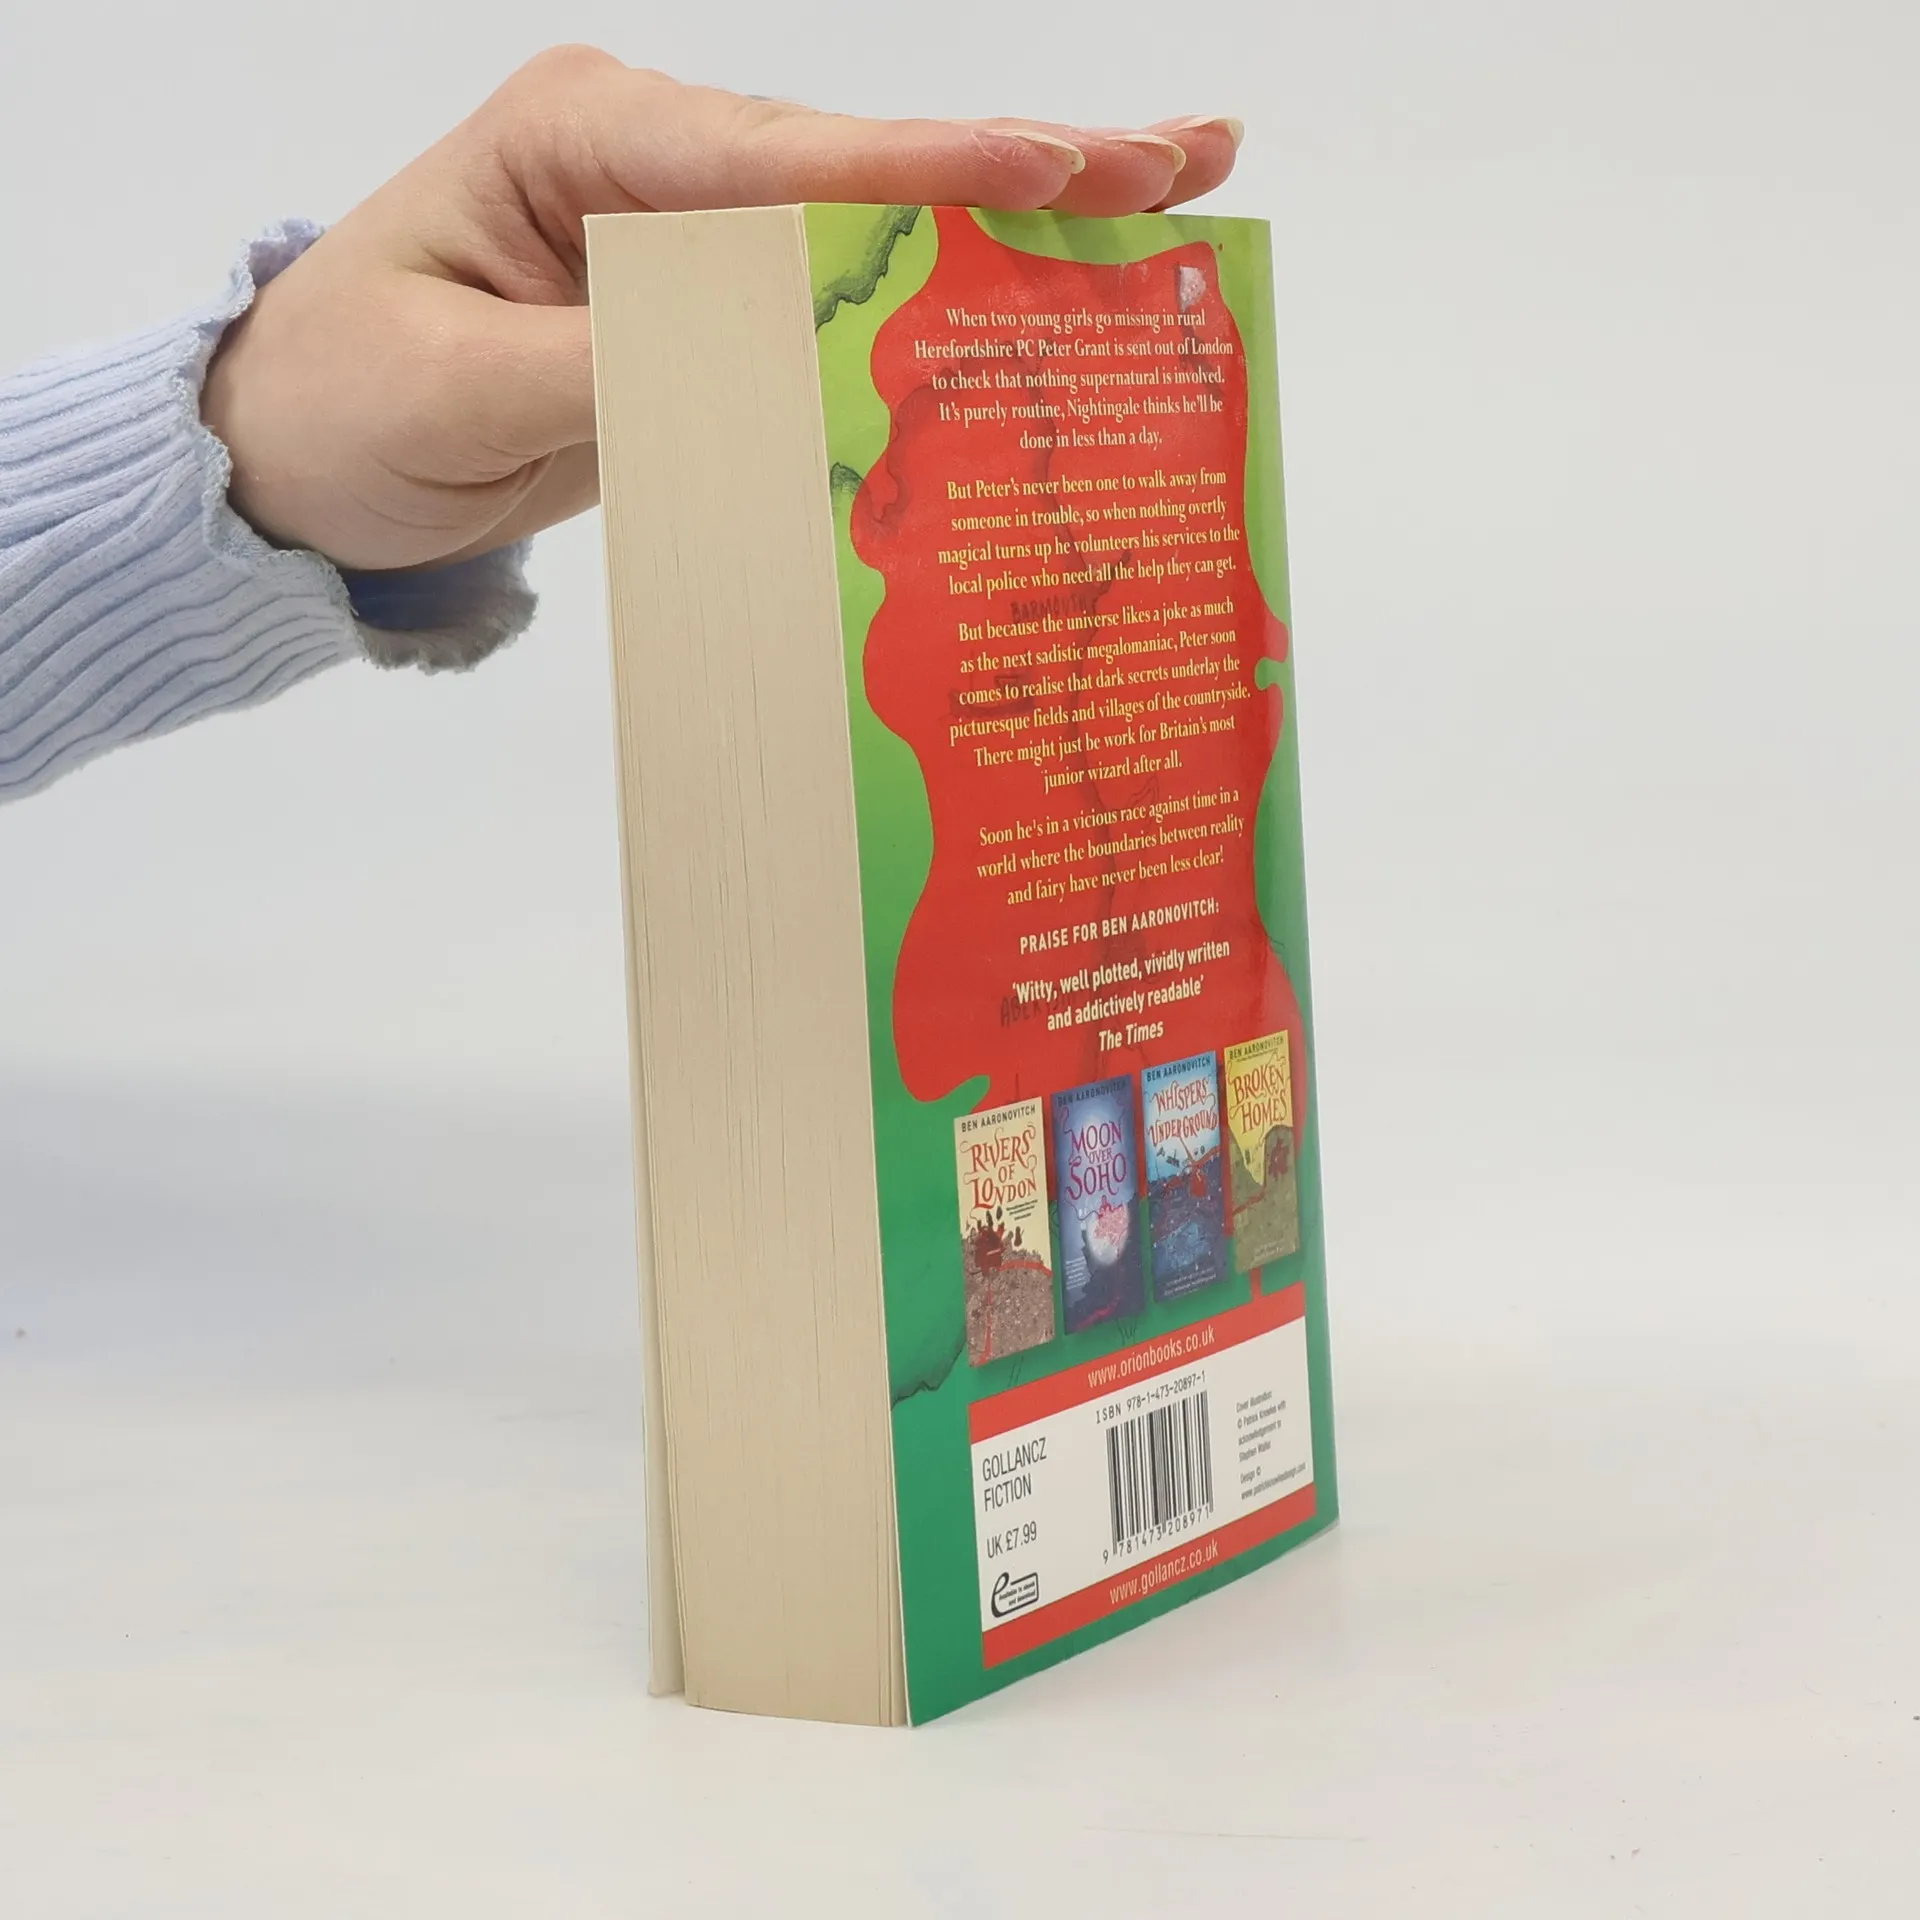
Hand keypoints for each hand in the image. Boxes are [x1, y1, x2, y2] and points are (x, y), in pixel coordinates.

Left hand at [200, 47, 1243, 574]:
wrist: (295, 457)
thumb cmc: (344, 401)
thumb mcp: (452, 390)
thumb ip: (605, 366)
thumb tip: (761, 365)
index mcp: (587, 140)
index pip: (781, 159)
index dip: (928, 172)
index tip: (1058, 169)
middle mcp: (658, 164)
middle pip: (865, 165)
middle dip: (1026, 167)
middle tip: (1188, 156)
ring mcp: (692, 234)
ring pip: (877, 224)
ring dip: (1019, 222)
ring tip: (1167, 197)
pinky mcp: (711, 310)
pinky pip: (843, 300)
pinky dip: (948, 299)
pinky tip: (1046, 295)